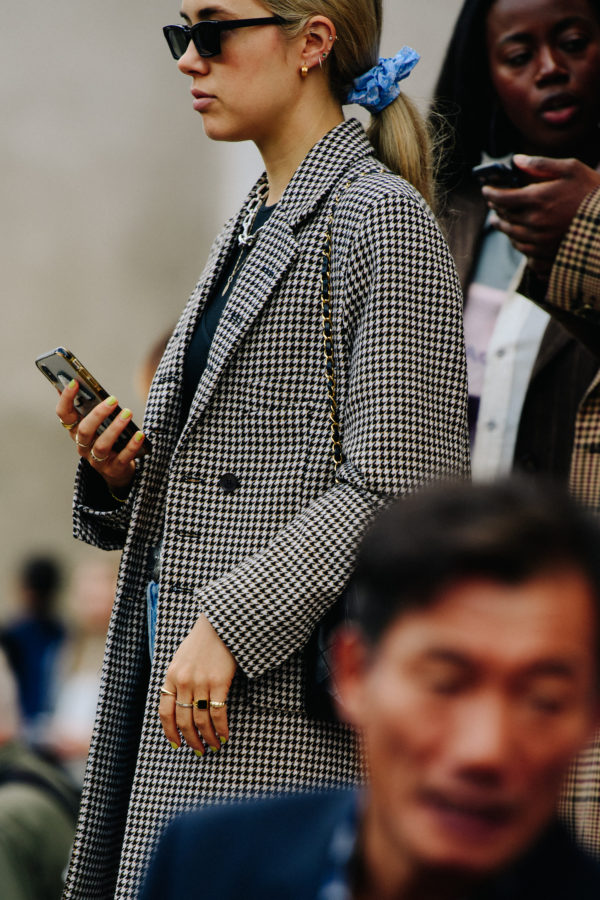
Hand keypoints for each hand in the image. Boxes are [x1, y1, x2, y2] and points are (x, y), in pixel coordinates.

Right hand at [56, 379, 144, 490]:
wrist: (116, 469)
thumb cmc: (105, 438)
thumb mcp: (95, 423)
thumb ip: (88, 405)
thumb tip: (75, 379)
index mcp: (75, 430)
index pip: (64, 414)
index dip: (66, 399)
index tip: (75, 382)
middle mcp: (82, 446)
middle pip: (84, 430)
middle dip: (97, 414)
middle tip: (113, 399)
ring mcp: (97, 460)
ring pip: (101, 445)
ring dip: (114, 428)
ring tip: (127, 413)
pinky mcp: (114, 469)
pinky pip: (122, 458)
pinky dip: (131, 446)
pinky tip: (140, 434)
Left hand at [159, 614, 236, 754]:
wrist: (221, 624)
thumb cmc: (203, 641)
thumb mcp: (182, 658)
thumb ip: (178, 680)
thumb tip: (180, 704)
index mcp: (171, 676)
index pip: (165, 712)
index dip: (170, 732)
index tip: (176, 744)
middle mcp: (183, 681)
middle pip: (183, 720)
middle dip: (190, 740)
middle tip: (198, 750)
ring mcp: (200, 682)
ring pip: (200, 720)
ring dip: (207, 737)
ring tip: (214, 746)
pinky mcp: (218, 682)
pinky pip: (217, 712)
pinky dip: (221, 727)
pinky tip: (224, 735)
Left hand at [481, 155, 599, 278]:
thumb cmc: (591, 192)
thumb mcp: (570, 169)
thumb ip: (541, 164)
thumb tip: (516, 160)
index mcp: (537, 199)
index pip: (501, 198)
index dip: (490, 193)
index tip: (485, 190)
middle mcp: (534, 222)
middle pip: (504, 216)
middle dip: (496, 209)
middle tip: (492, 204)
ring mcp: (539, 240)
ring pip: (511, 234)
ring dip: (503, 226)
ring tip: (498, 221)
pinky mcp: (546, 254)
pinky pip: (522, 249)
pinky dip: (516, 240)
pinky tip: (516, 236)